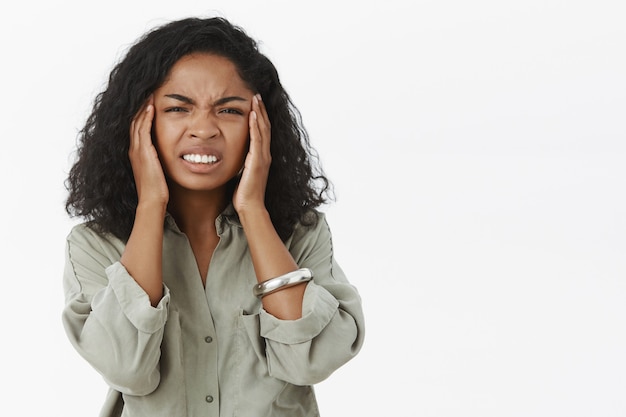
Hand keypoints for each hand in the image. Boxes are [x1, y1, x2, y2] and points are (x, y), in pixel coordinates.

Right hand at [129, 96, 168, 206]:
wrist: (152, 199)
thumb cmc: (156, 189)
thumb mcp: (156, 170)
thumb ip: (157, 160)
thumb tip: (164, 156)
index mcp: (136, 153)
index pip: (136, 128)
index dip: (140, 115)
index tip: (147, 103)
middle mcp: (133, 150)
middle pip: (134, 122)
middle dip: (139, 108)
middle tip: (146, 93)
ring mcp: (137, 150)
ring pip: (136, 123)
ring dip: (142, 108)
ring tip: (148, 95)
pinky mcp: (143, 152)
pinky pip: (143, 130)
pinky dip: (145, 118)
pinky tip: (150, 108)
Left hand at [233, 94, 270, 214]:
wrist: (250, 207)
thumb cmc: (244, 194)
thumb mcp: (242, 173)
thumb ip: (241, 163)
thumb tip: (232, 156)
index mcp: (262, 157)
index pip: (262, 132)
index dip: (260, 117)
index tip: (255, 104)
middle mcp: (265, 155)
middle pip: (265, 127)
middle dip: (261, 110)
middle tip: (257, 95)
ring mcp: (263, 158)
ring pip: (263, 130)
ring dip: (259, 113)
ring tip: (255, 99)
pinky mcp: (257, 162)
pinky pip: (257, 140)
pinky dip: (255, 126)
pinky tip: (252, 115)